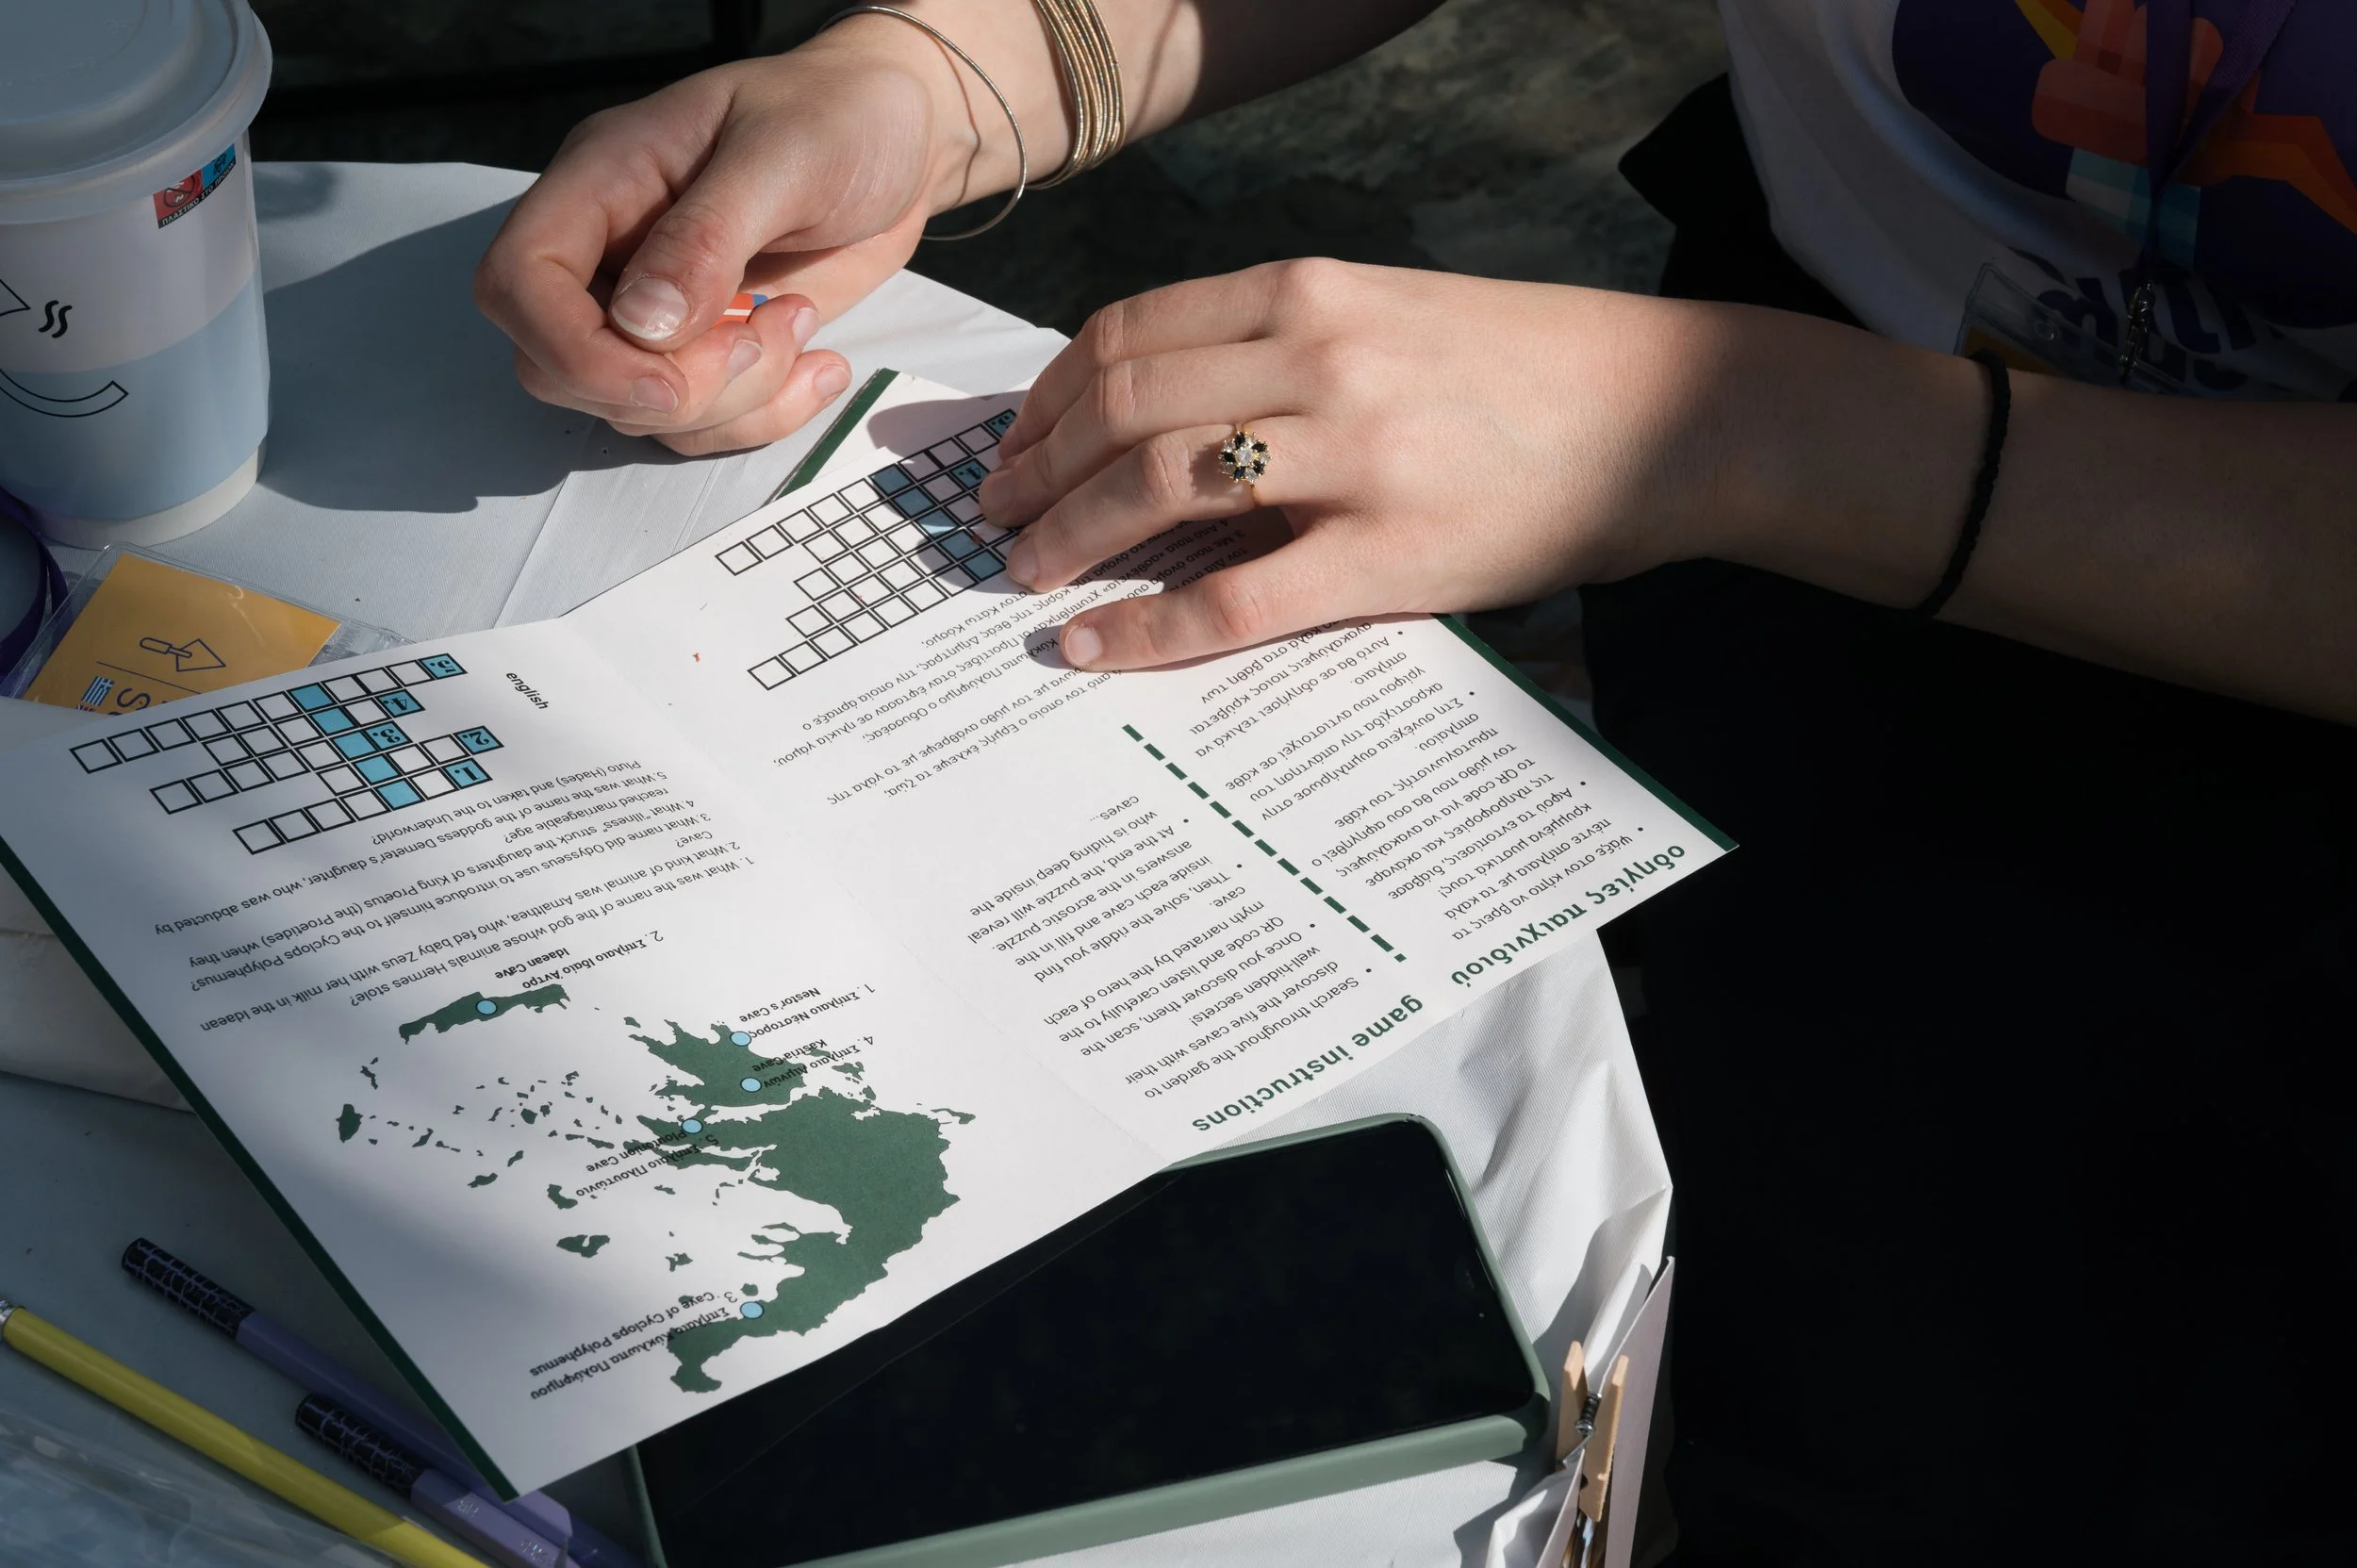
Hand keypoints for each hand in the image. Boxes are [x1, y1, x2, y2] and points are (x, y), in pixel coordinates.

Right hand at [473, 22, 982, 454]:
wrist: (899, 140)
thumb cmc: (838, 118)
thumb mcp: (783, 157)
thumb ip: (708, 238)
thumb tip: (643, 323)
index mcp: (602, 181)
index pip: (518, 281)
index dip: (572, 350)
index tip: (666, 378)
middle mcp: (612, 250)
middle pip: (561, 365)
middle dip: (666, 388)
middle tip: (763, 336)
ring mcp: (657, 308)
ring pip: (636, 409)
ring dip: (732, 400)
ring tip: (802, 323)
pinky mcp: (707, 349)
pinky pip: (700, 422)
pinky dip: (762, 416)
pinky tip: (820, 364)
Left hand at [978, 259, 1746, 668]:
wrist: (1670, 414)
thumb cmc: (1525, 370)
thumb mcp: (1391, 318)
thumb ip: (1279, 349)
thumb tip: (1154, 416)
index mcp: (1311, 292)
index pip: (1128, 331)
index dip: (1049, 394)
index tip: (1016, 442)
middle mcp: (1321, 357)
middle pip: (1122, 405)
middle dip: (1035, 468)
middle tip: (996, 518)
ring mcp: (1357, 455)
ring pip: (1158, 486)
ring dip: (1068, 536)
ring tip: (1027, 575)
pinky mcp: (1393, 554)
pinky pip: (1235, 600)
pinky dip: (1144, 629)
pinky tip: (1092, 649)